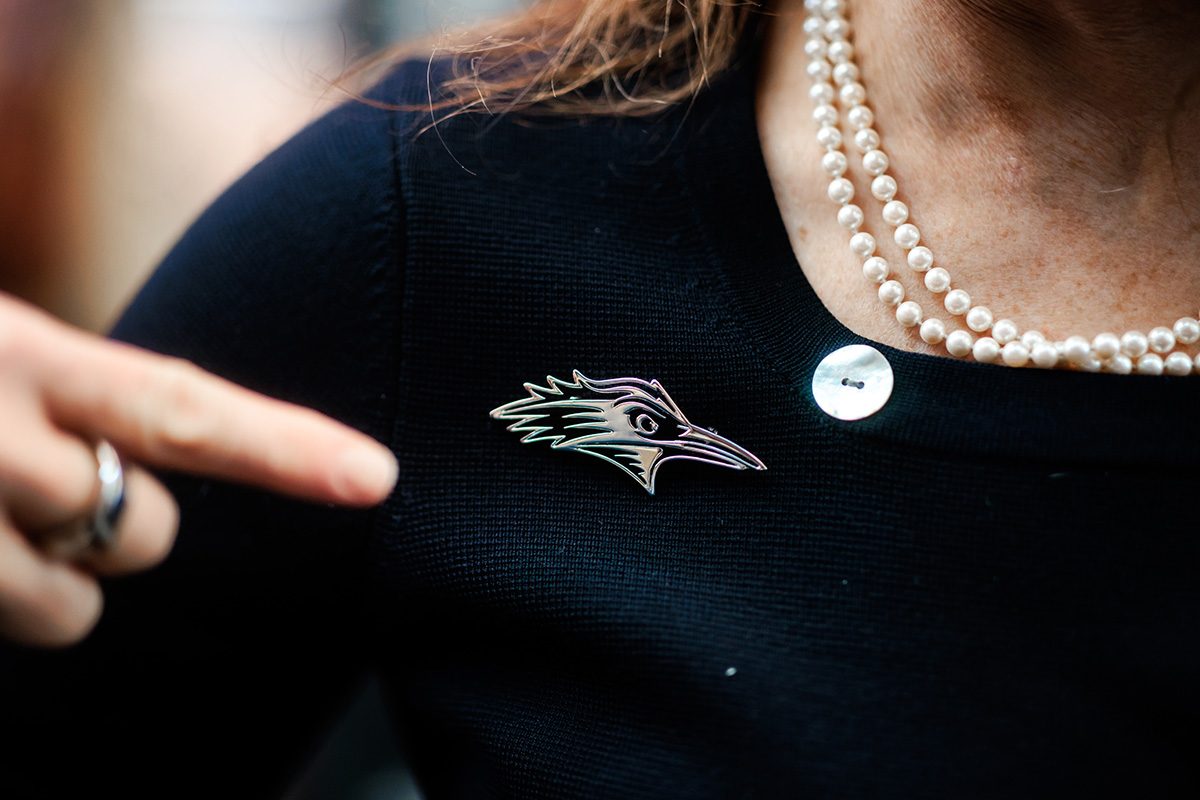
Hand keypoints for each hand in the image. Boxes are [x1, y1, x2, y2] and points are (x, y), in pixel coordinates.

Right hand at [0, 292, 397, 647]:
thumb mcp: (6, 355)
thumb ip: (85, 392)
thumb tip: (153, 462)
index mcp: (27, 352)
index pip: (178, 408)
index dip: (284, 447)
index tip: (378, 478)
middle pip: (146, 531)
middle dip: (128, 529)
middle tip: (50, 481)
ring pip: (72, 606)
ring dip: (52, 580)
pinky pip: (19, 627)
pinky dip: (5, 605)